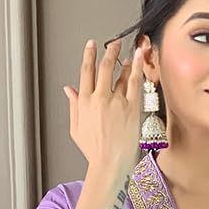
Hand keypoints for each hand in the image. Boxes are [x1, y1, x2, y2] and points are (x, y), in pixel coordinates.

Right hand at [62, 38, 144, 172]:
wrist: (109, 165)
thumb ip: (73, 106)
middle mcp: (100, 99)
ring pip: (120, 73)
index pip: (86, 71)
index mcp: (85, 102)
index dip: (89, 55)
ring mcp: (117, 102)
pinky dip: (138, 67)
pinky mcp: (132, 108)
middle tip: (115, 43)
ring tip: (131, 53)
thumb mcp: (76, 129)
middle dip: (110, 51)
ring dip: (126, 60)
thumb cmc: (94, 152)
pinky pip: (135, 83)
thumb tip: (69, 90)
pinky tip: (140, 57)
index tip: (92, 46)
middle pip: (104, 67)